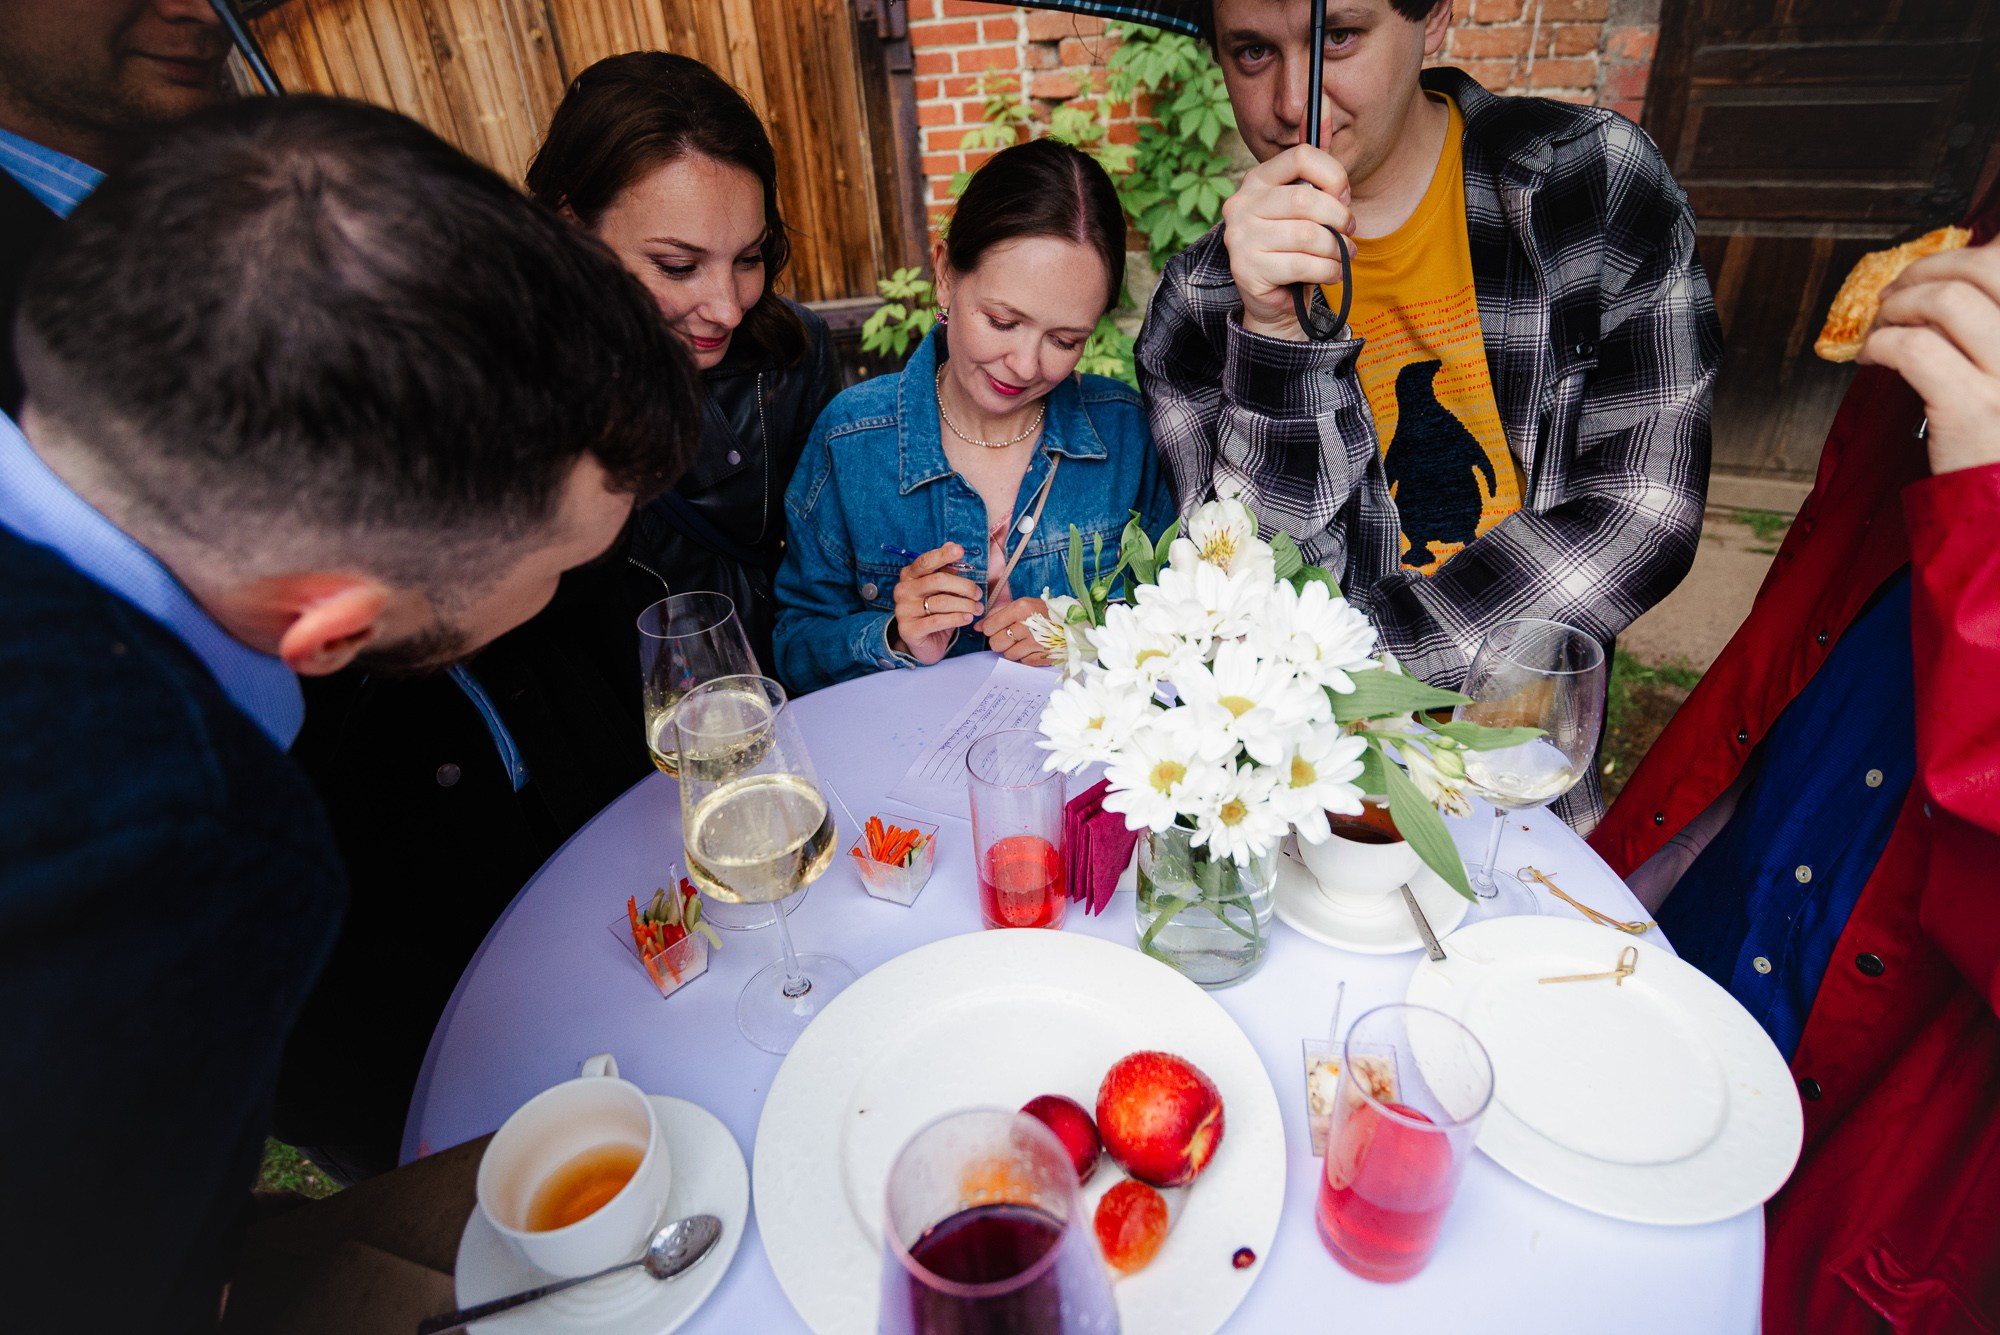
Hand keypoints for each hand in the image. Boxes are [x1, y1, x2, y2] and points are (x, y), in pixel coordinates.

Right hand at [891, 543, 983, 664]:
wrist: (923, 643)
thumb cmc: (933, 611)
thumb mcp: (941, 590)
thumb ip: (945, 570)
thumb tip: (952, 545)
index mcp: (909, 576)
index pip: (925, 561)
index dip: (942, 555)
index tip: (960, 550)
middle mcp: (903, 590)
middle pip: (937, 581)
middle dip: (964, 586)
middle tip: (979, 594)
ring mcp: (903, 610)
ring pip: (940, 602)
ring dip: (965, 605)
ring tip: (978, 609)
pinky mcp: (909, 630)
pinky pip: (937, 621)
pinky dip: (957, 619)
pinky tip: (968, 619)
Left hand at [977, 595, 1052, 665]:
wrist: (1075, 623)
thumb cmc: (1045, 612)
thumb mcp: (1023, 605)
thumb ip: (998, 614)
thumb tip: (977, 626)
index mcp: (1021, 608)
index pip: (989, 627)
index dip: (990, 630)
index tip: (996, 629)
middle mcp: (1027, 625)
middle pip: (995, 643)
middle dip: (999, 641)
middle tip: (1009, 637)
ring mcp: (1036, 642)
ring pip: (1008, 655)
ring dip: (1012, 650)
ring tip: (1022, 642)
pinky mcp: (1043, 655)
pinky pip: (1023, 662)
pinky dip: (1025, 657)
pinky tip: (1032, 648)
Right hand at [1219, 144, 1355, 341]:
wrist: (1274, 297)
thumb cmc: (1293, 244)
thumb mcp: (1305, 202)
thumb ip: (1315, 163)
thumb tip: (1325, 108)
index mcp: (1257, 179)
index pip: (1302, 155)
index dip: (1334, 175)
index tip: (1343, 196)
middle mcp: (1241, 204)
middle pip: (1306, 199)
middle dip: (1340, 218)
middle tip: (1349, 232)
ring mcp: (1240, 237)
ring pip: (1308, 236)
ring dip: (1337, 250)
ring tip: (1342, 256)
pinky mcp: (1246, 269)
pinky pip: (1303, 265)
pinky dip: (1328, 271)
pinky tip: (1331, 273)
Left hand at [1860, 234, 1999, 474]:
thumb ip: (1991, 327)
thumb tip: (1956, 273)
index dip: (1969, 255)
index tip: (1935, 270)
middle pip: (1984, 268)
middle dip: (1926, 271)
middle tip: (1895, 295)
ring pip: (1947, 300)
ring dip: (1899, 305)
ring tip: (1883, 327)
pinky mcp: (1973, 407)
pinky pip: (1914, 348)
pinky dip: (1880, 344)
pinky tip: (1872, 358)